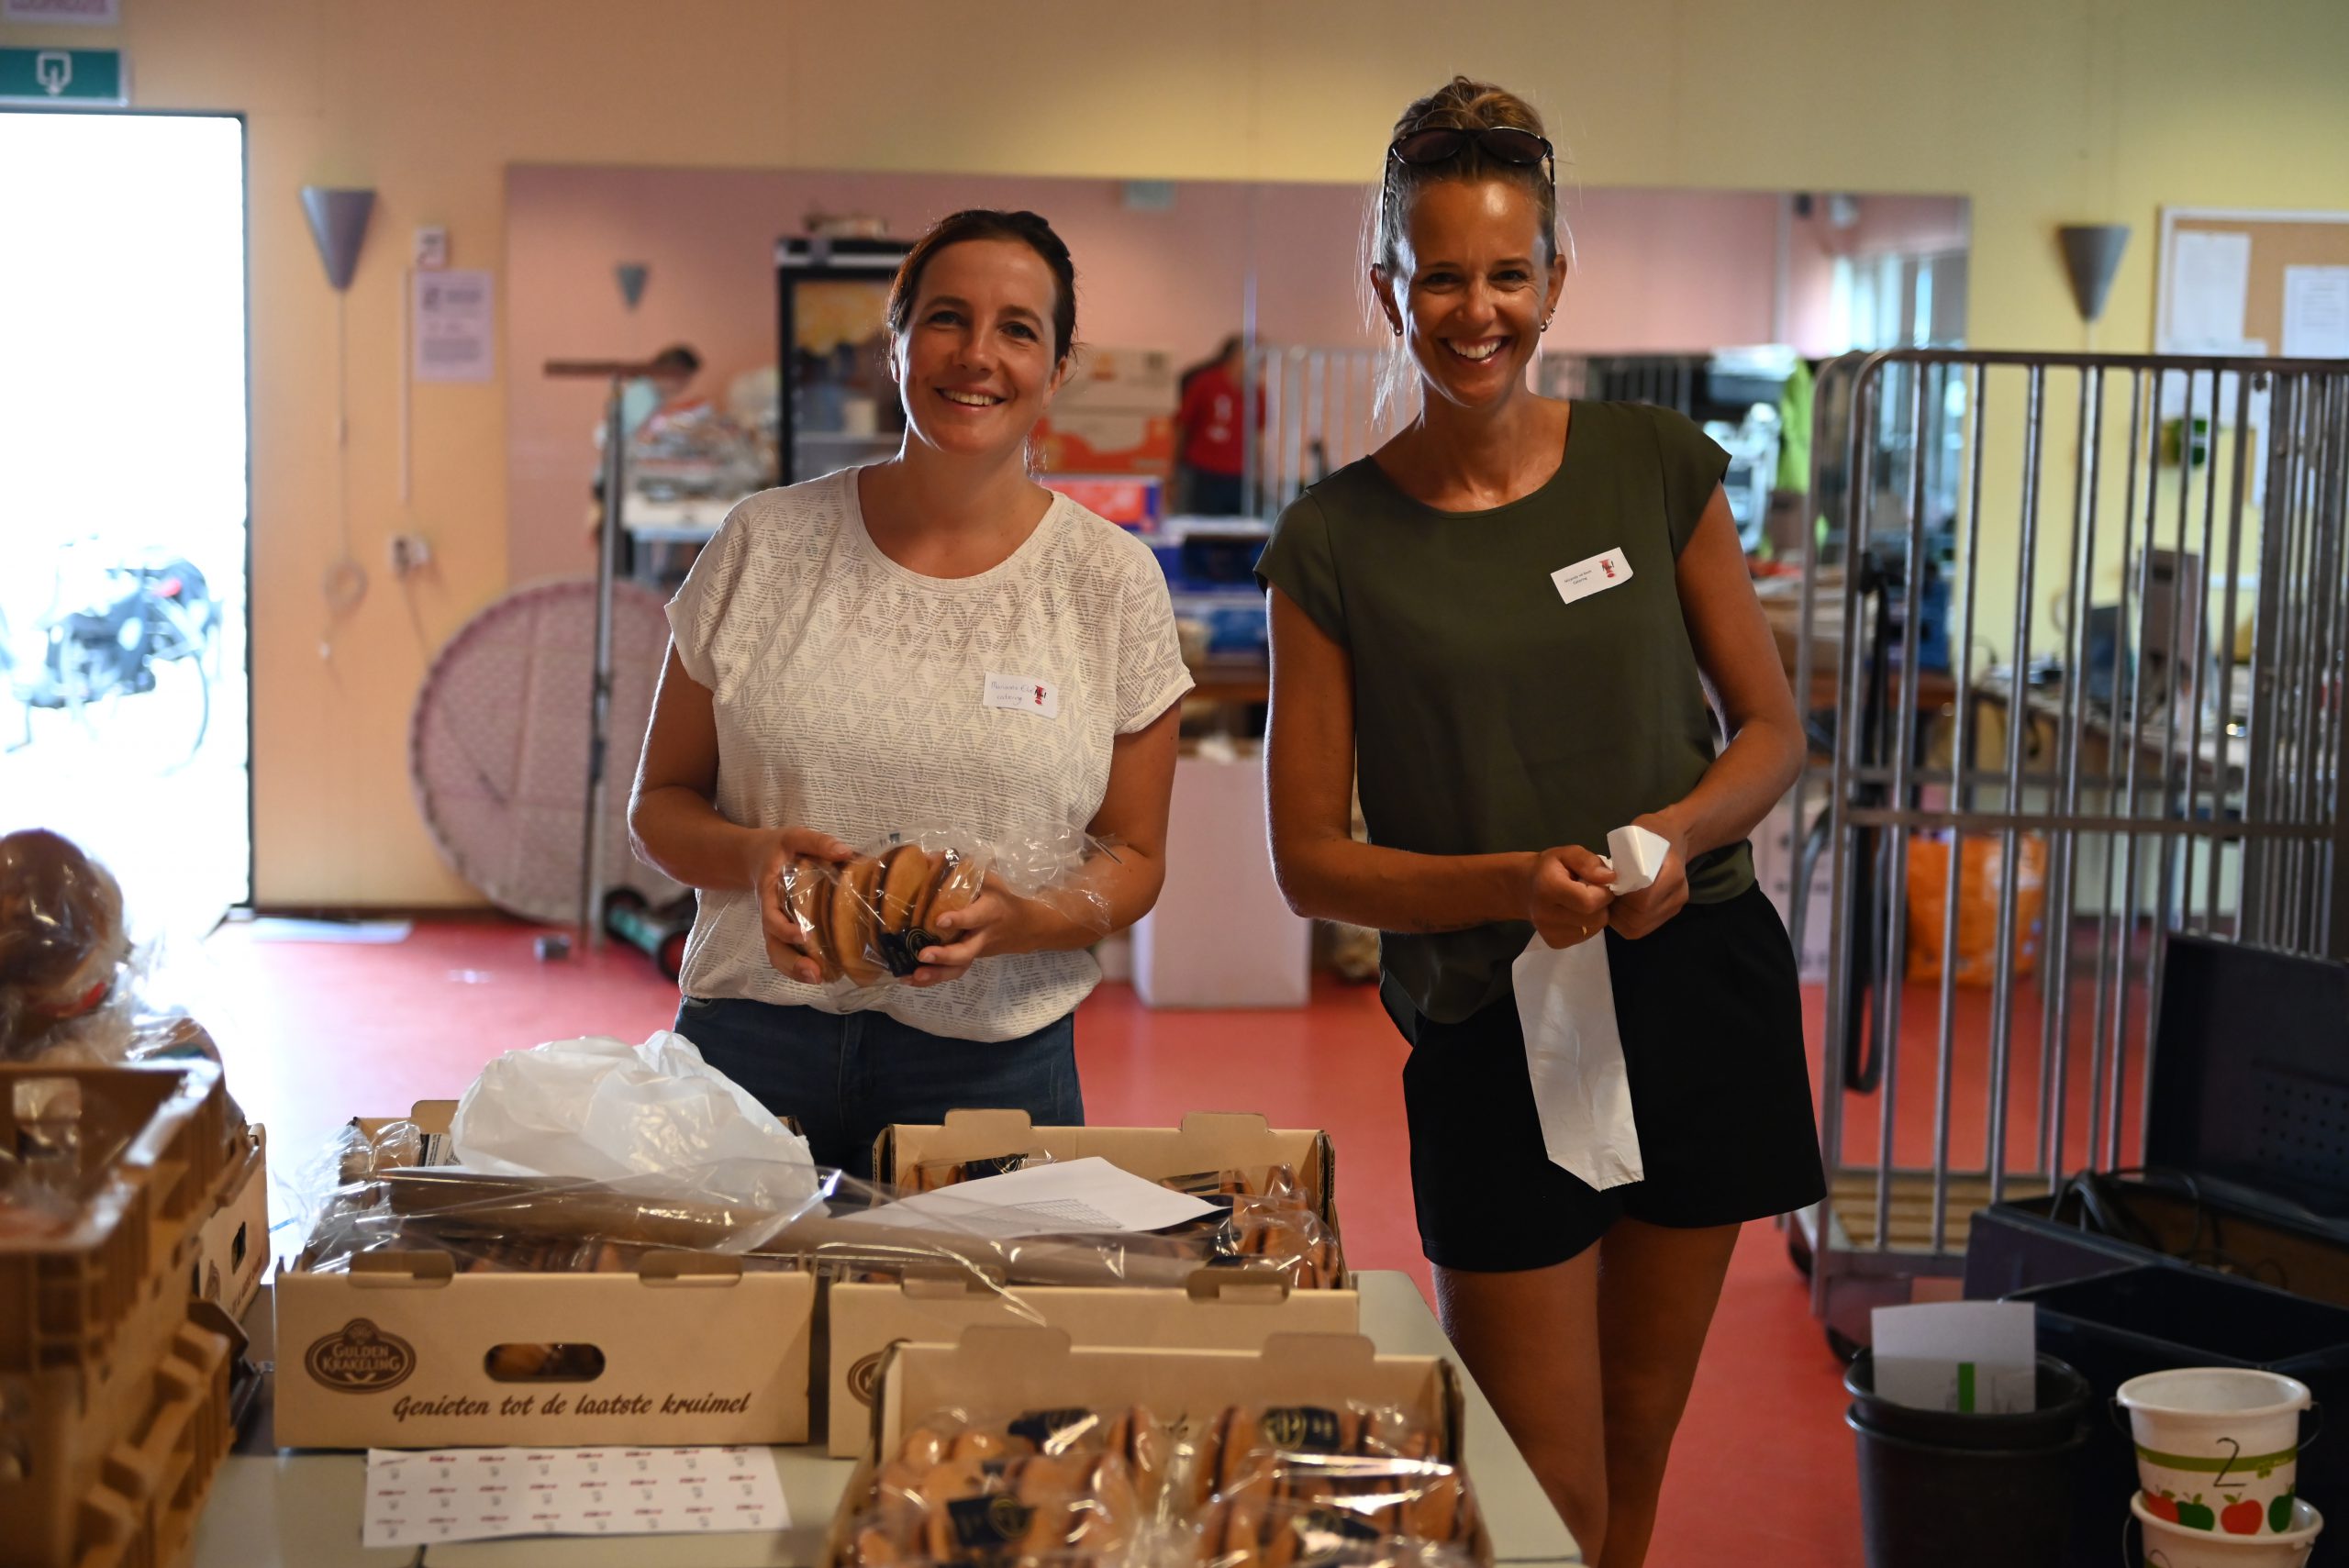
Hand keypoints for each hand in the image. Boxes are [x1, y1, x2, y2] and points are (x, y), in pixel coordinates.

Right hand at [747, 826, 851, 984]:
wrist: (759, 858)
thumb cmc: (778, 849)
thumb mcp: (794, 837)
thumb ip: (816, 842)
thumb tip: (844, 851)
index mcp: (769, 896)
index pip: (771, 918)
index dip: (784, 929)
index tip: (802, 935)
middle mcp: (772, 917)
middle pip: (774, 948)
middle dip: (792, 964)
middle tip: (815, 974)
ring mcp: (780, 928)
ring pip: (781, 956)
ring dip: (797, 971)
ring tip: (821, 979)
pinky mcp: (790, 932)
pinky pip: (792, 954)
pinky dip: (805, 965)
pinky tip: (829, 972)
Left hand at [905, 880, 1035, 986]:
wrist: (1024, 926)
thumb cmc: (1001, 897)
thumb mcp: (988, 879)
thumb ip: (960, 869)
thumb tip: (927, 856)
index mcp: (990, 911)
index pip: (976, 917)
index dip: (960, 920)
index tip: (939, 920)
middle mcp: (983, 935)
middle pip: (967, 951)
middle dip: (945, 956)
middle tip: (923, 955)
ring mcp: (975, 951)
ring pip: (959, 968)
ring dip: (935, 975)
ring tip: (912, 976)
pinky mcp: (968, 960)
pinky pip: (952, 973)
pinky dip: (931, 978)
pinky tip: (910, 979)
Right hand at [1524, 845, 1614, 948]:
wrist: (1525, 888)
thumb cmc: (1549, 868)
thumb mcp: (1568, 854)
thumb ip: (1588, 862)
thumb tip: (1610, 878)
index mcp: (1549, 888)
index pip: (1589, 901)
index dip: (1603, 893)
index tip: (1600, 884)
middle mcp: (1546, 915)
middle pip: (1595, 918)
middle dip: (1602, 905)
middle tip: (1591, 892)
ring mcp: (1549, 932)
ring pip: (1594, 929)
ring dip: (1596, 915)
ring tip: (1582, 902)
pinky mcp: (1554, 943)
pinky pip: (1585, 936)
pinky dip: (1587, 925)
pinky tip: (1576, 913)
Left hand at [1607, 812, 1689, 938]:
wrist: (1675, 836)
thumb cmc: (1652, 832)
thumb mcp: (1636, 834)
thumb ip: (1624, 856)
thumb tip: (1603, 876)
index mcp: (1671, 871)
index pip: (1642, 900)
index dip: (1620, 899)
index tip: (1606, 887)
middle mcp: (1678, 892)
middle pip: (1640, 918)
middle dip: (1616, 912)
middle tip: (1603, 897)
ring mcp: (1676, 904)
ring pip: (1640, 928)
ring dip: (1619, 919)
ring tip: (1611, 902)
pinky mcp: (1671, 911)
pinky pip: (1643, 927)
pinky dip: (1626, 922)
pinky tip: (1620, 907)